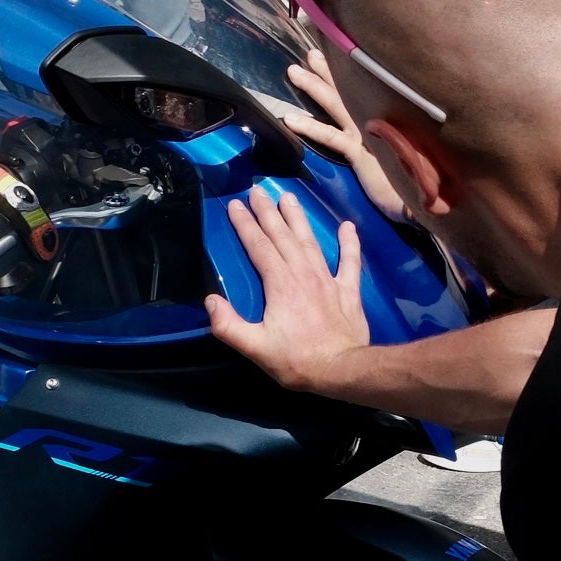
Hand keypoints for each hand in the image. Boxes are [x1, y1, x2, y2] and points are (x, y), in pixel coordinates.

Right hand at [202, 184, 369, 395]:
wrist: (343, 370)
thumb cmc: (297, 360)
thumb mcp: (255, 348)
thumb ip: (229, 325)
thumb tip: (210, 301)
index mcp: (280, 283)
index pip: (258, 246)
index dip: (245, 224)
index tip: (235, 204)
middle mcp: (303, 273)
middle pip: (282, 235)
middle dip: (268, 211)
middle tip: (258, 190)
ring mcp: (328, 279)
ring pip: (310, 241)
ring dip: (298, 218)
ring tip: (288, 197)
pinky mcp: (348, 291)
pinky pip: (350, 261)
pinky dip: (349, 243)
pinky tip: (348, 227)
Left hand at [281, 57, 410, 225]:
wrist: (422, 203)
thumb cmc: (410, 182)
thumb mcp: (395, 154)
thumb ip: (385, 139)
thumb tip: (374, 129)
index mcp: (383, 120)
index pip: (360, 93)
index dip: (344, 75)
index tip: (329, 56)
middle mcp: (375, 122)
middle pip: (347, 90)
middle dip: (327, 70)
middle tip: (310, 53)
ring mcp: (368, 136)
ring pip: (336, 104)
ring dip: (314, 86)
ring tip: (294, 71)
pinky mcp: (361, 154)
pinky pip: (331, 137)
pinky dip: (309, 127)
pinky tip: (290, 120)